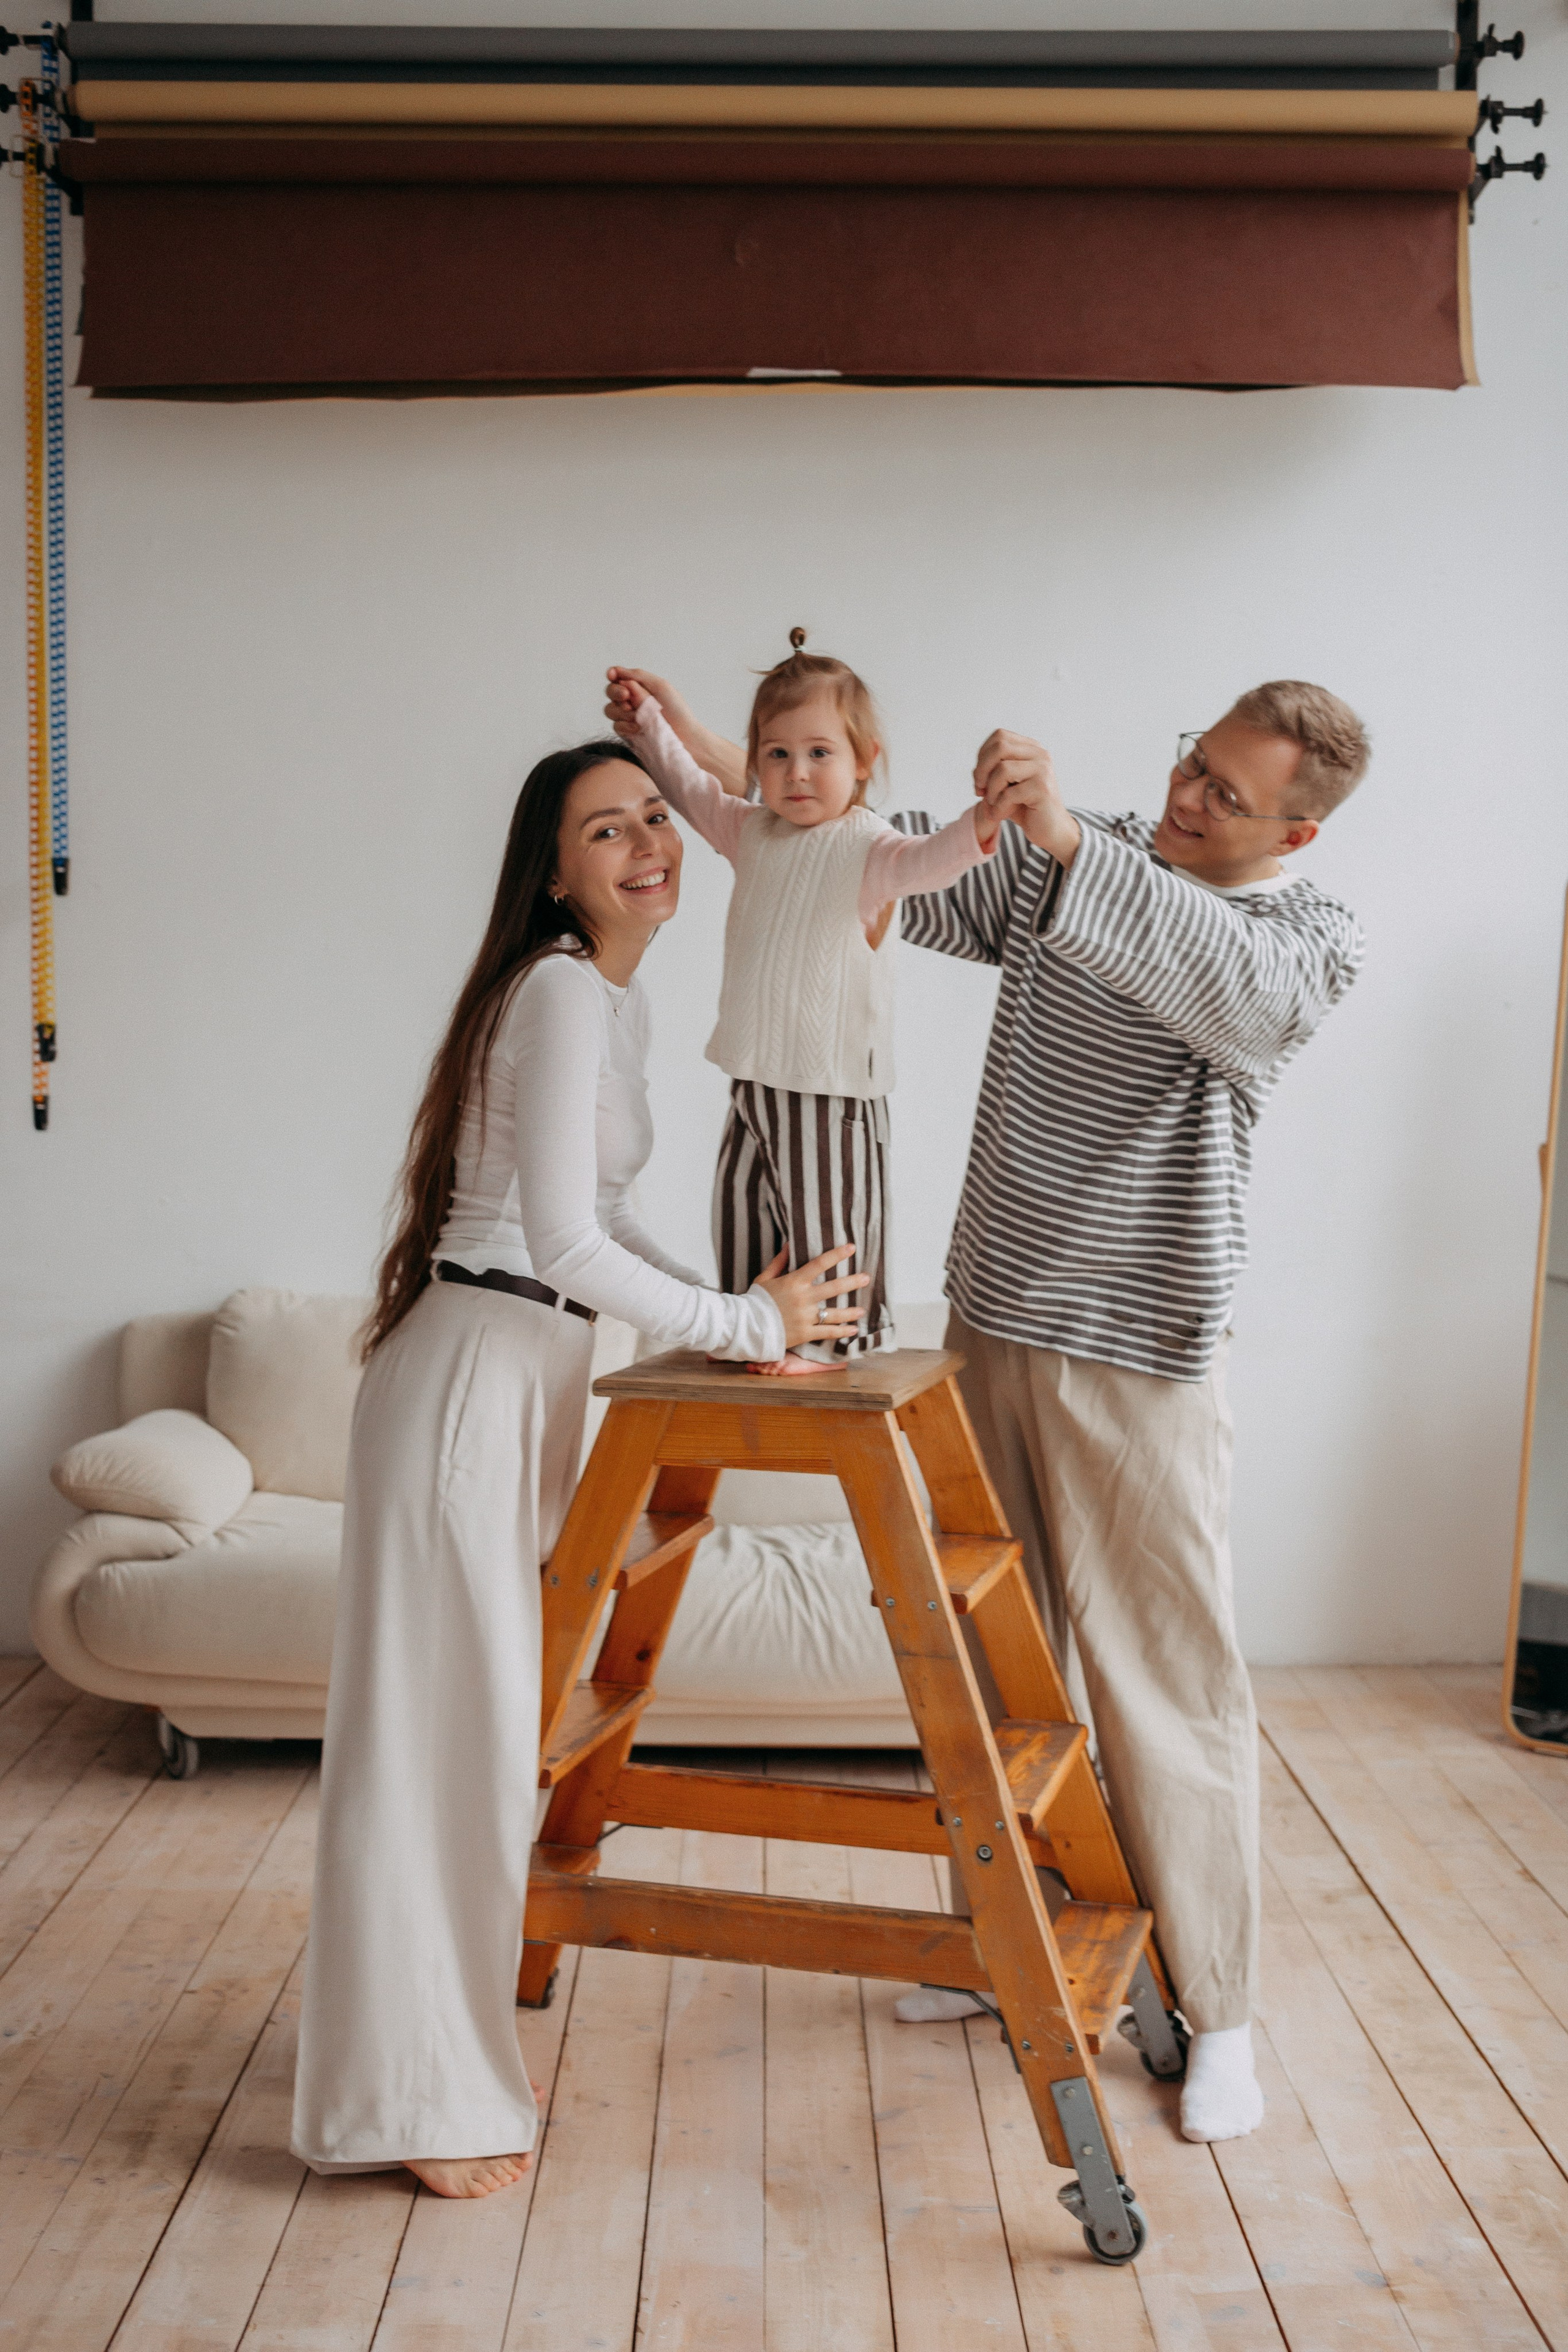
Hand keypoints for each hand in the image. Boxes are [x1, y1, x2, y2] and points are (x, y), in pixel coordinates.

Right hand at [606, 667, 691, 741]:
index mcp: (639, 687)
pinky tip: (639, 728)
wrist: (684, 735)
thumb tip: (617, 671)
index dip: (612, 674)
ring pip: (610, 710)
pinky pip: (616, 726)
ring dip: (622, 711)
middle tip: (626, 695)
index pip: (618, 677)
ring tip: (638, 716)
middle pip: (610, 692)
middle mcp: (631, 701)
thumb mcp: (660, 686)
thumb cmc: (677, 710)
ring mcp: (628, 717)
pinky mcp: (627, 733)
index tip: (612, 675)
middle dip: (615, 692)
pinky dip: (626, 725)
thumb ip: (638, 676)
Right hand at [753, 1245, 869, 1350]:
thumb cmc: (754, 1300)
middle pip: (834, 1287)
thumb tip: (790, 1244)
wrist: (747, 1327)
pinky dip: (842, 1332)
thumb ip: (779, 1262)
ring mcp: (806, 1317)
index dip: (837, 1254)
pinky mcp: (805, 1333)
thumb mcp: (764, 1278)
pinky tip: (854, 1330)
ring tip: (862, 1310)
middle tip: (866, 1278)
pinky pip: (828, 1332)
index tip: (851, 1248)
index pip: (820, 1264)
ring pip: (835, 1313)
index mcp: (794, 1282)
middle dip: (853, 1282)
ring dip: (851, 1311)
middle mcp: (804, 1298)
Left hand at [973, 729, 1079, 865]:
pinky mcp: (1042, 789)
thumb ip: (992, 771)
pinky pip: (1009, 794)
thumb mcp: (1005, 785)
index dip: (982, 756)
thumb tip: (977, 772)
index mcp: (1031, 748)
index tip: (979, 779)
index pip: (999, 736)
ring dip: (990, 791)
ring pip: (1002, 769)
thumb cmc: (1025, 807)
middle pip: (1000, 747)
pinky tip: (999, 816)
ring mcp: (1043, 770)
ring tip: (993, 804)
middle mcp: (1040, 754)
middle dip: (982, 770)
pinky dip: (998, 807)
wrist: (1050, 830)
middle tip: (980, 791)